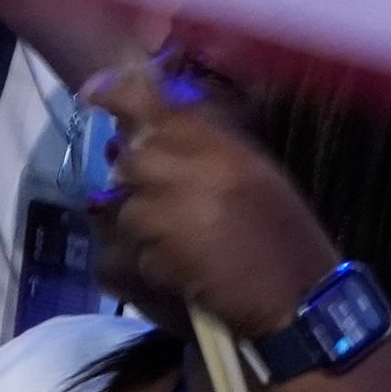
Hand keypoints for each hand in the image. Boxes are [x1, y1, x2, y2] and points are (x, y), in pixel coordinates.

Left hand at [84, 59, 348, 340]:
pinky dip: (150, 257)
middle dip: (136, 173)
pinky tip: (183, 265)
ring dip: (143, 221)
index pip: (159, 107)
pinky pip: (135, 250)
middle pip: (132, 159)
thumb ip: (216, 150)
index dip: (119, 94)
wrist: (298, 299)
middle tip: (158, 189)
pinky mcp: (158, 259)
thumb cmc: (289, 237)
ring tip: (178, 236)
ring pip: (127, 208)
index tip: (93, 92)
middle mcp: (194, 174)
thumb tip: (165, 130)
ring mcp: (172, 217)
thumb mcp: (259, 177)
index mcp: (227, 149)